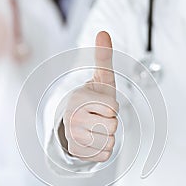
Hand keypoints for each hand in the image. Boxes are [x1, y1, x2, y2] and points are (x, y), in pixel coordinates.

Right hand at [63, 31, 118, 161]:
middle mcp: (72, 118)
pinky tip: (94, 140)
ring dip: (108, 135)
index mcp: (78, 99)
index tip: (101, 103)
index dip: (112, 106)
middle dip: (110, 121)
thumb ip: (103, 57)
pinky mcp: (78, 153)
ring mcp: (74, 137)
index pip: (113, 108)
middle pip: (112, 126)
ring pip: (110, 141)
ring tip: (96, 128)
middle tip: (98, 116)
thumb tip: (103, 32)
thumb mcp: (100, 79)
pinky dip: (104, 148)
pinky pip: (106, 153)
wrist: (74, 122)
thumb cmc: (93, 99)